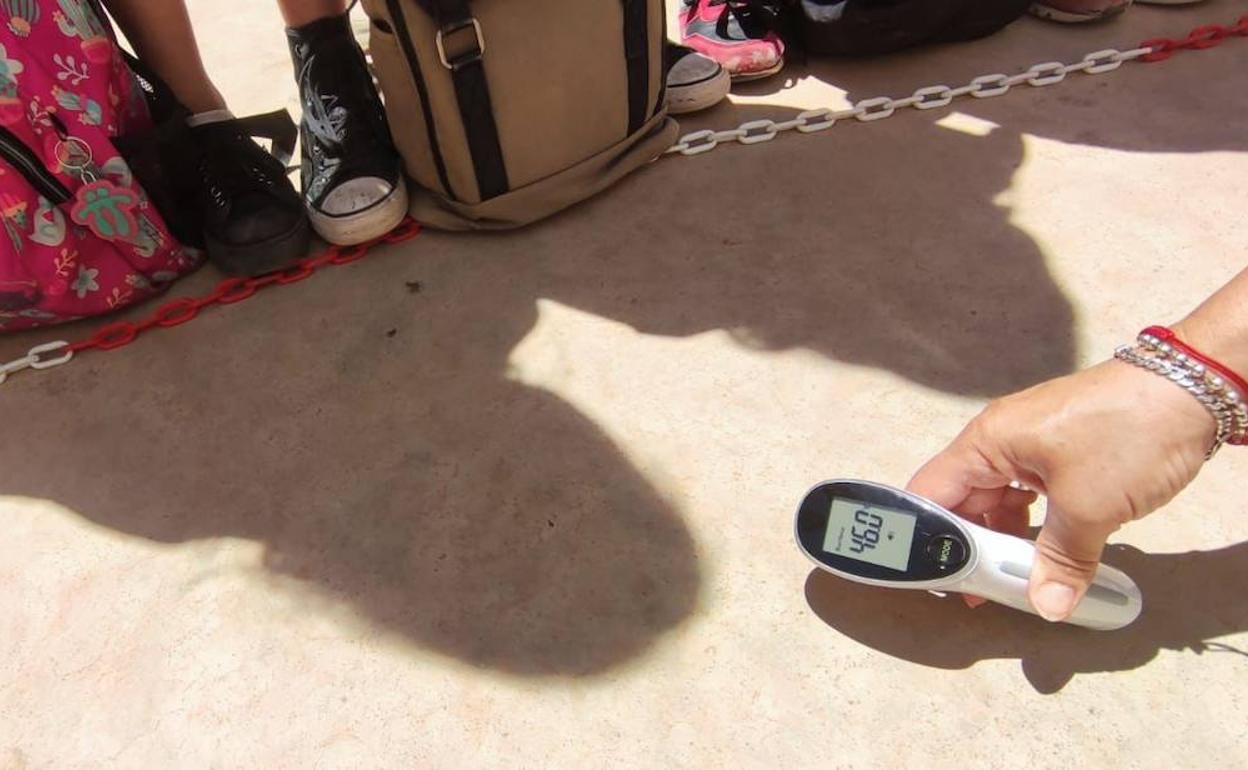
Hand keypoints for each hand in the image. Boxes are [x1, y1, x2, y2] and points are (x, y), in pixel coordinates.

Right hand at [907, 359, 1212, 621]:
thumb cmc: (1128, 431)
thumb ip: (1059, 560)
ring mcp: (1031, 445)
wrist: (1195, 389)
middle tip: (976, 592)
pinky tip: (1043, 554)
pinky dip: (1031, 526)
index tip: (933, 580)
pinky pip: (1028, 495)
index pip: (930, 494)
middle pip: (962, 501)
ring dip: (1002, 540)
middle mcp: (1000, 440)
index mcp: (987, 441)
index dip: (922, 538)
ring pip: (998, 501)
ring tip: (1010, 580)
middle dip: (966, 547)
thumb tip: (1047, 606)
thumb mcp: (1088, 507)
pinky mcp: (1060, 453)